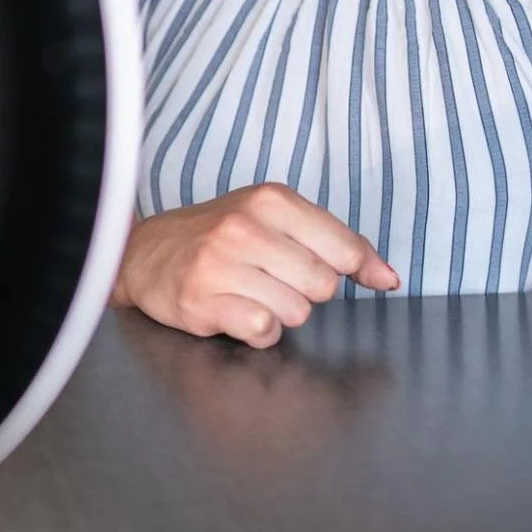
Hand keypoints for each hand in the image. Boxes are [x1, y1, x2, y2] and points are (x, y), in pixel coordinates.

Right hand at [112, 183, 399, 347]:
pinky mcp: (201, 301)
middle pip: (322, 286)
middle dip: (306, 292)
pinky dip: (257, 331)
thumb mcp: (275, 220)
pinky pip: (263, 330)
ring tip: (250, 294)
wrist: (143, 253)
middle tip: (275, 280)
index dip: (355, 271)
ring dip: (280, 313)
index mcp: (270, 201)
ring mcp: (220, 264)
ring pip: (295, 312)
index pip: (344, 249)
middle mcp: (245, 228)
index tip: (349, 276)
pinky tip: (237, 312)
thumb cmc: (218, 237)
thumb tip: (388, 278)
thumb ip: (335, 243)